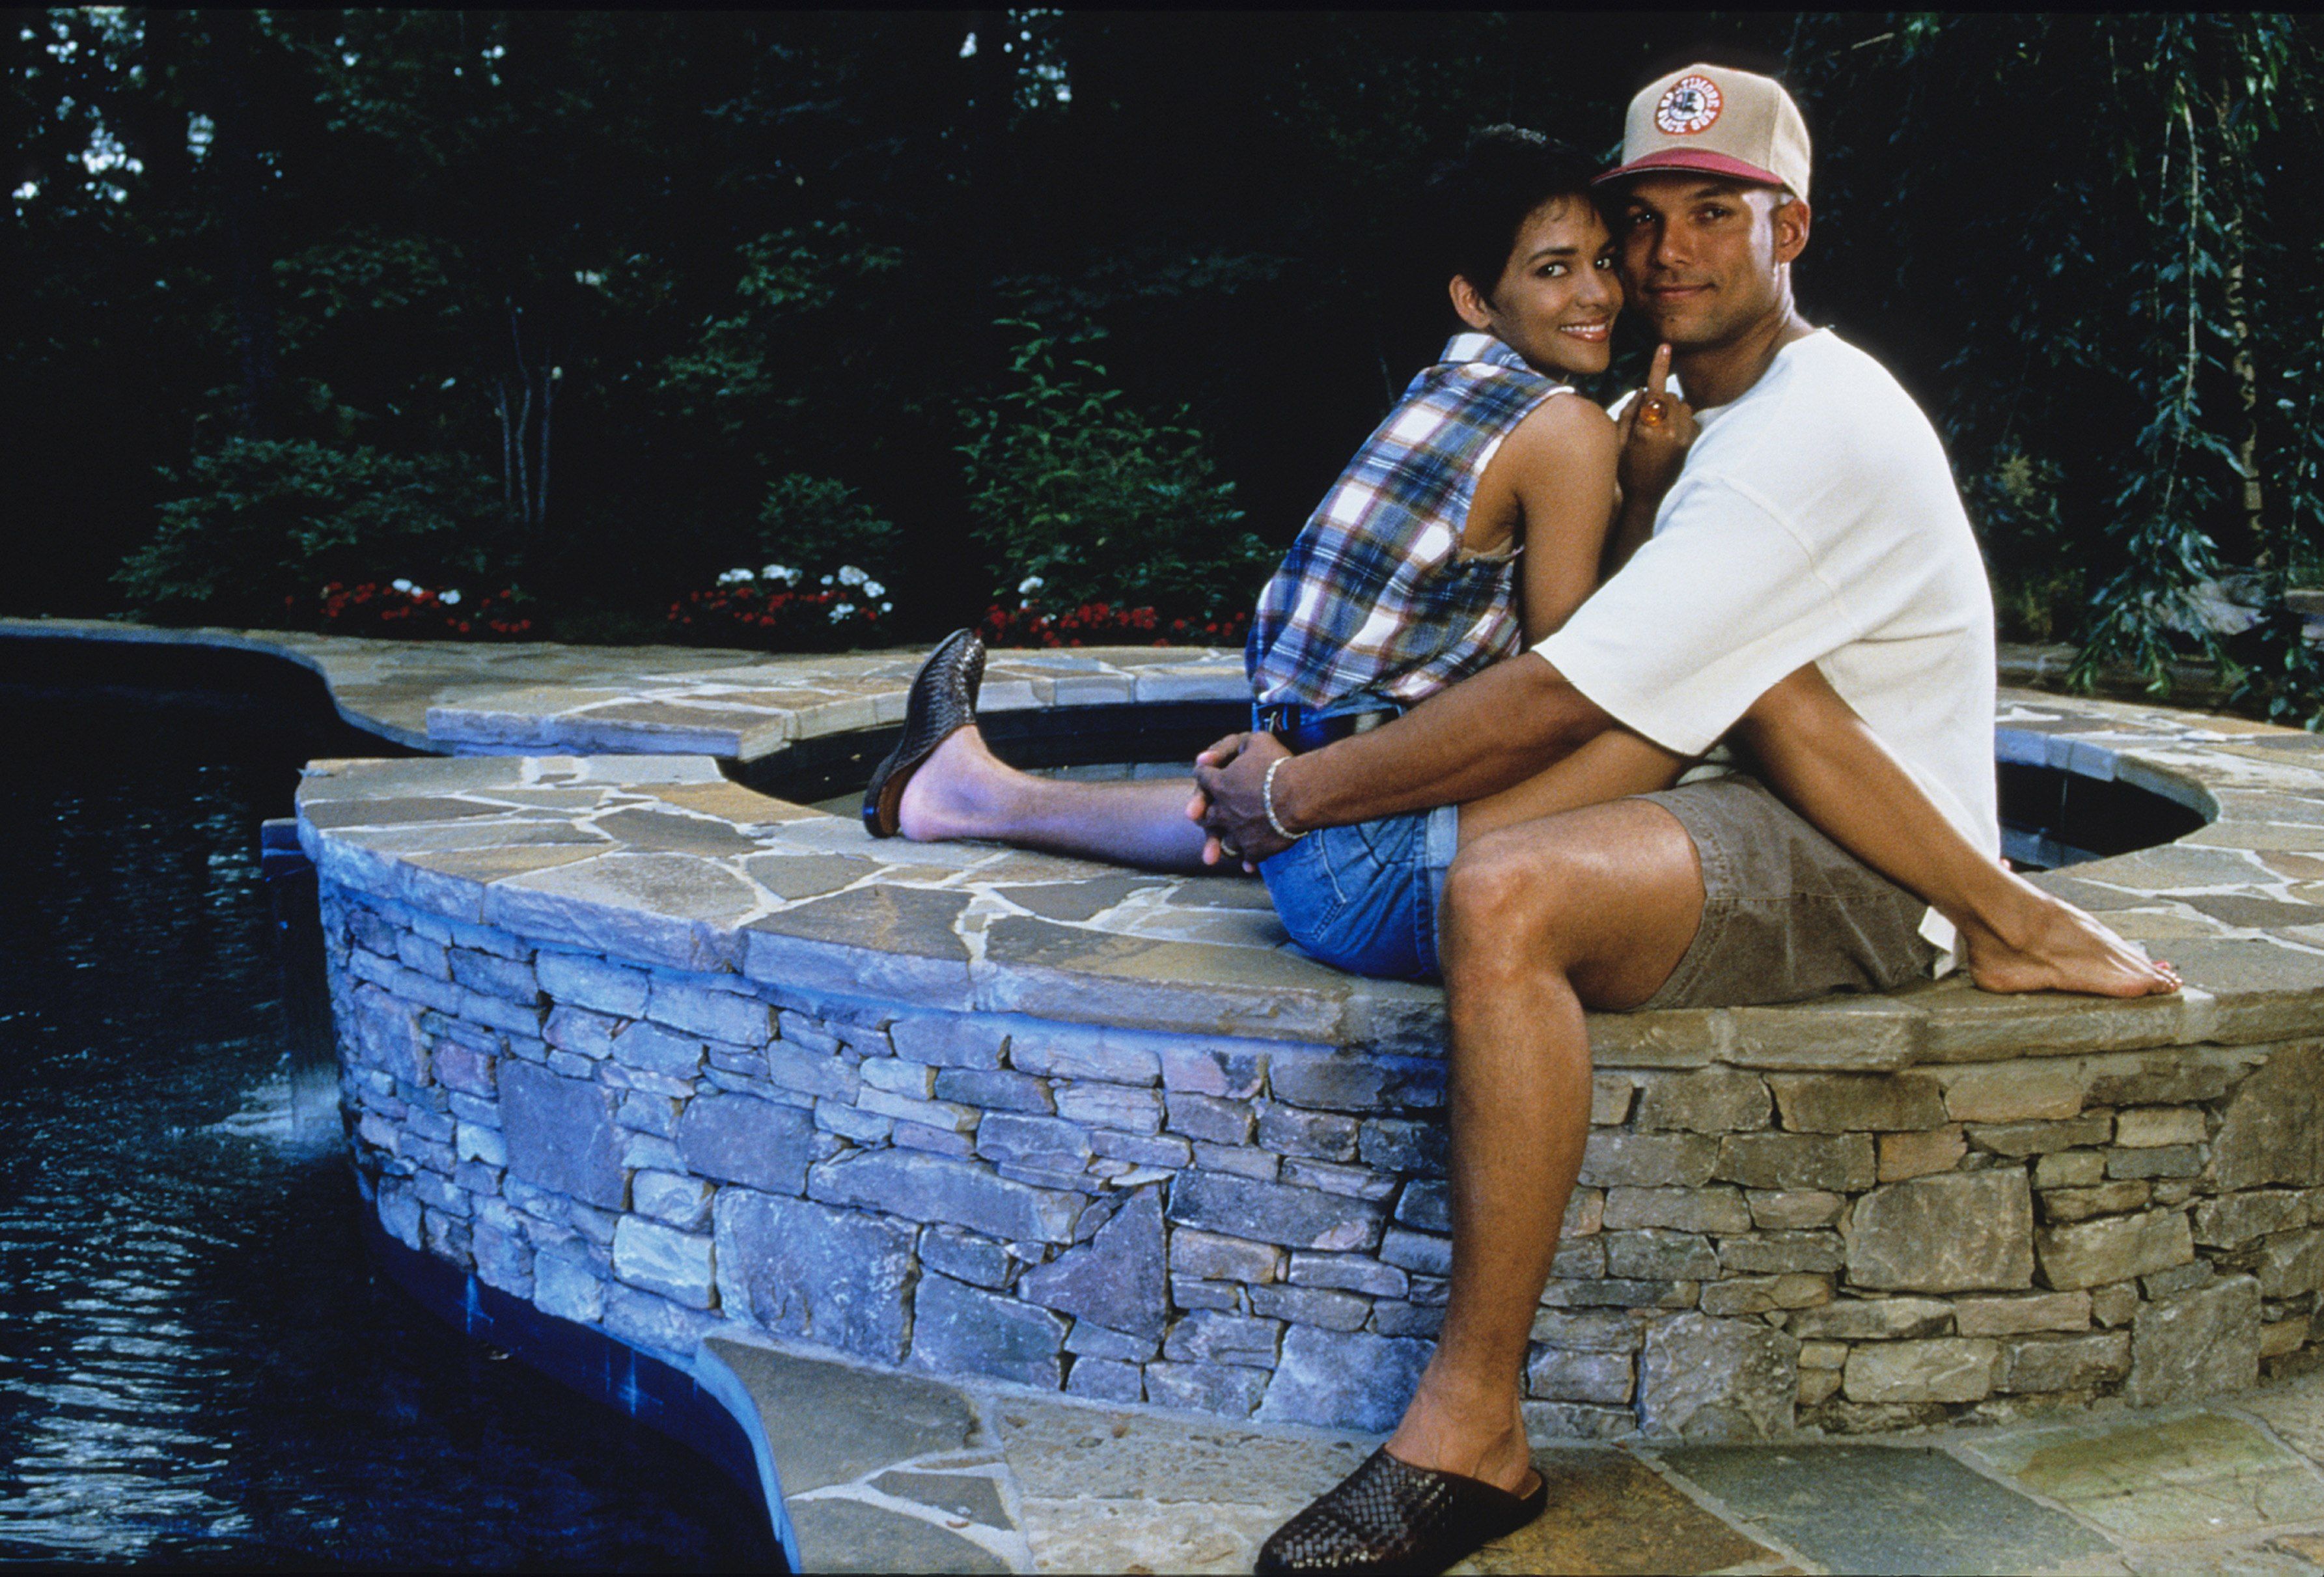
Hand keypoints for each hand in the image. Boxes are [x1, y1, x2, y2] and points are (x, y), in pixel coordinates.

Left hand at [1191, 730, 1293, 866]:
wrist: (1301, 794)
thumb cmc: (1279, 764)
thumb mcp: (1256, 741)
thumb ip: (1233, 745)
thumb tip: (1211, 757)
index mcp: (1220, 784)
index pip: (1202, 777)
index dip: (1205, 775)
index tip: (1208, 775)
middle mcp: (1223, 811)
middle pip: (1206, 815)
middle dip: (1207, 813)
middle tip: (1209, 816)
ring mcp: (1237, 833)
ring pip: (1224, 841)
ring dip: (1225, 840)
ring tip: (1231, 841)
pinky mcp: (1254, 849)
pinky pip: (1246, 857)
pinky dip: (1248, 859)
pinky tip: (1249, 862)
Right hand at [1616, 343, 1698, 504]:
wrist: (1645, 497)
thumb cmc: (1624, 469)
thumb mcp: (1617, 441)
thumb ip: (1629, 412)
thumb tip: (1642, 390)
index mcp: (1647, 429)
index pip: (1655, 390)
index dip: (1659, 366)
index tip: (1665, 346)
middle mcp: (1669, 432)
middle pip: (1671, 396)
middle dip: (1660, 400)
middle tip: (1646, 419)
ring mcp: (1683, 438)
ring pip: (1683, 405)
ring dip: (1672, 409)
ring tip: (1658, 429)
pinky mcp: (1691, 444)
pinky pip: (1691, 419)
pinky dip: (1681, 421)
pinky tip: (1669, 436)